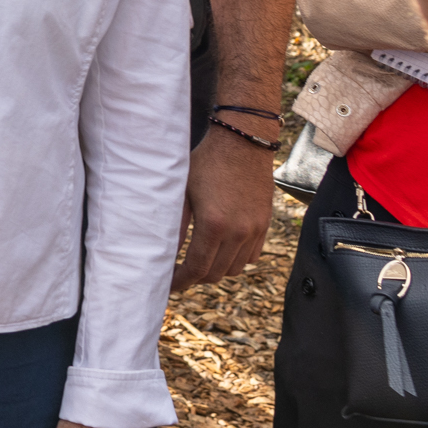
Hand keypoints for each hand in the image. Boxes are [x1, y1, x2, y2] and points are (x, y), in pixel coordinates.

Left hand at [173, 124, 274, 289]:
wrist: (242, 142)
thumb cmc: (206, 162)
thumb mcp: (181, 190)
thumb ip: (173, 224)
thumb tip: (162, 250)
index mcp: (213, 225)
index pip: (197, 268)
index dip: (181, 281)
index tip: (168, 285)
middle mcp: (238, 232)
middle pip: (216, 273)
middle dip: (196, 278)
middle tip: (179, 273)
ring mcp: (255, 230)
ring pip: (235, 268)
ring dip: (216, 269)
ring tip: (199, 260)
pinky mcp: (265, 224)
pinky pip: (252, 256)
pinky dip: (236, 259)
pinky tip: (221, 249)